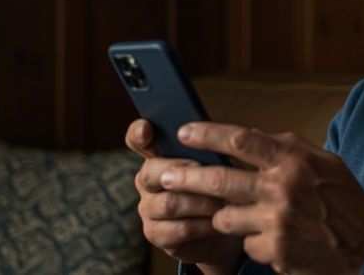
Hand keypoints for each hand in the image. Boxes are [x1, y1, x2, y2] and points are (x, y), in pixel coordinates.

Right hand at [125, 119, 242, 273]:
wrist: (225, 226)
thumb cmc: (221, 186)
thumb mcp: (221, 163)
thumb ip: (214, 150)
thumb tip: (226, 140)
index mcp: (158, 155)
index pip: (138, 140)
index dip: (138, 133)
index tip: (147, 128)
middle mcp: (147, 180)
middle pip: (150, 172)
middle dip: (181, 171)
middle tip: (208, 172)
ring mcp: (148, 208)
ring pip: (168, 203)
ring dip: (200, 202)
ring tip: (223, 201)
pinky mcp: (157, 234)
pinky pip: (178, 228)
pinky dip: (203, 225)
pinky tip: (219, 221)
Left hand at [162, 122, 363, 274]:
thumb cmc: (346, 202)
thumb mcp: (324, 163)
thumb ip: (288, 148)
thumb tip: (252, 134)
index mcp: (294, 160)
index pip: (240, 139)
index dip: (207, 134)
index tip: (184, 132)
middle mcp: (283, 188)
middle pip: (219, 179)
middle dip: (185, 176)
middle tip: (162, 174)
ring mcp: (276, 222)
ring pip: (224, 216)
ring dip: (221, 215)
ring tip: (230, 214)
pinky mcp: (273, 250)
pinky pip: (245, 242)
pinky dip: (251, 240)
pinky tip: (271, 238)